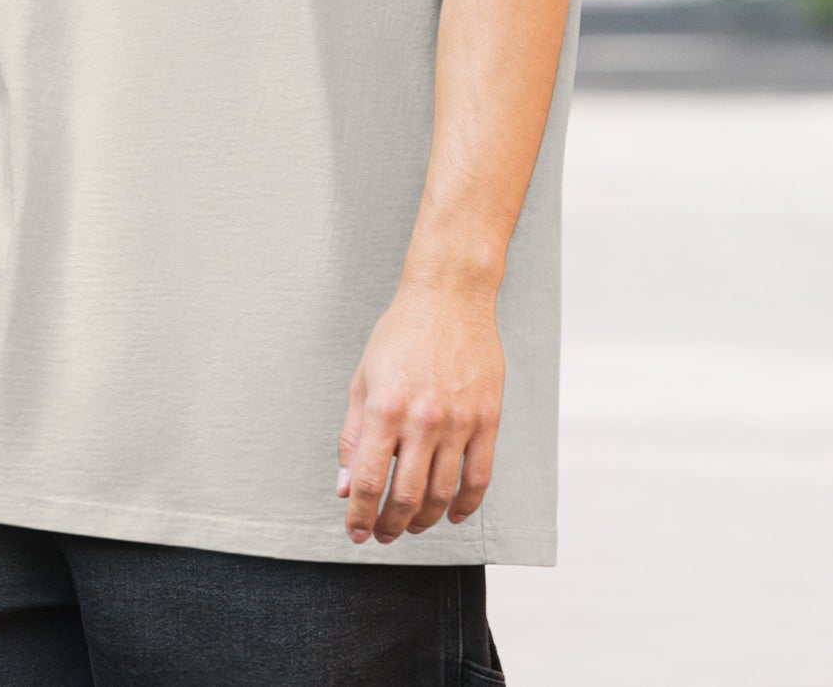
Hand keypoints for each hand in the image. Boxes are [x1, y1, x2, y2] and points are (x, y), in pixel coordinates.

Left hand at [336, 274, 502, 544]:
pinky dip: (465, 505)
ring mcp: (459, 421)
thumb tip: (344, 486)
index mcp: (385, 408)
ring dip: (423, 520)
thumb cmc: (401, 334)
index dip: (359, 515)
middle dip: (389, 526)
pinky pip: (479, 478)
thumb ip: (352, 436)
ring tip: (411, 525)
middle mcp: (423, 419)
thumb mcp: (363, 379)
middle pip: (405, 497)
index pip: (368, 482)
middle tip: (381, 535)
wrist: (449, 296)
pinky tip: (452, 514)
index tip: (355, 531)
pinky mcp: (487, 419)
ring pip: (442, 494)